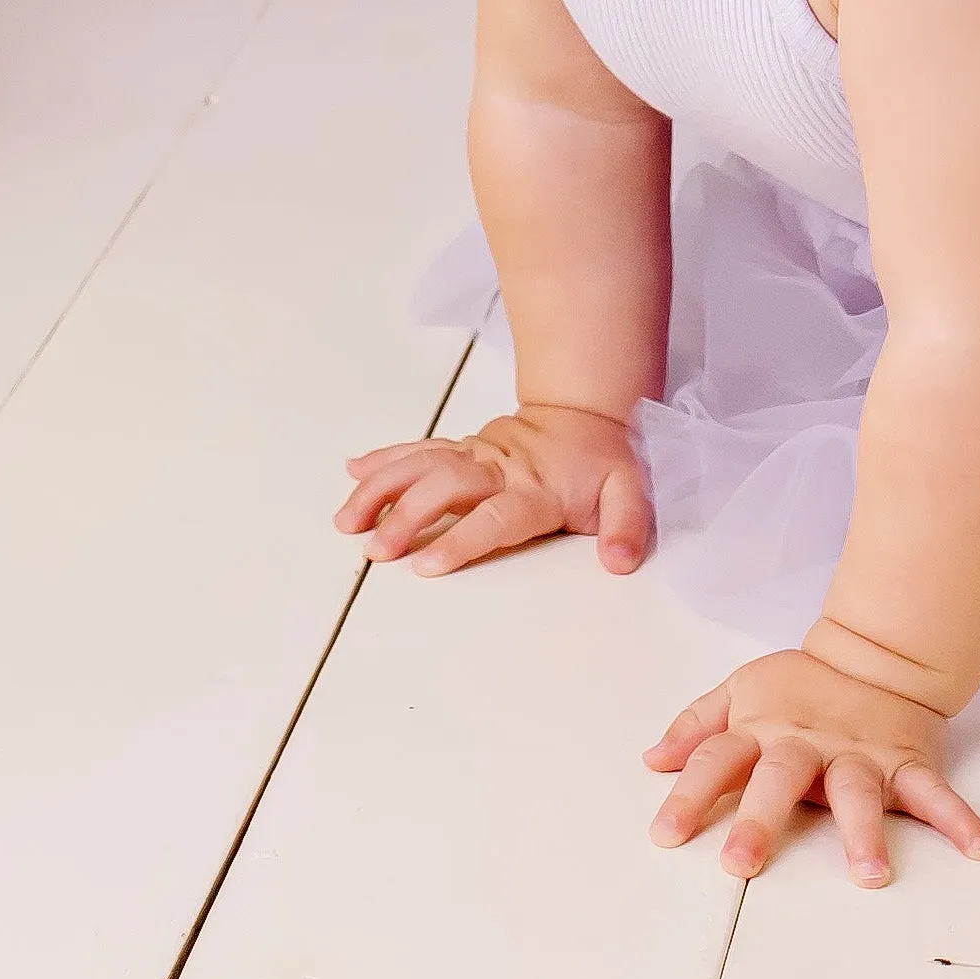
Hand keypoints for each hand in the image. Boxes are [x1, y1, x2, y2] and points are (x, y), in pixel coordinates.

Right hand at [335, 400, 651, 573]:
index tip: (425, 566)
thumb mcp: (632, 491)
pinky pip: (419, 448)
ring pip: (421, 464)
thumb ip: (628, 526)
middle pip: (445, 487)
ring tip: (347, 520)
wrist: (587, 412)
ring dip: (382, 488)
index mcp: (536, 488)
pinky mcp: (463, 447)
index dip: (460, 540)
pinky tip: (353, 471)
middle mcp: (498, 469)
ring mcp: (475, 455)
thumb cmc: (604, 461)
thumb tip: (620, 561)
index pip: (494, 516)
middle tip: (374, 549)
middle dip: (407, 517)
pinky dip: (385, 458)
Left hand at [645, 648, 979, 887]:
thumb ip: (697, 726)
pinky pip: (933, 794)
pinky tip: (979, 848)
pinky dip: (959, 820)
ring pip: (858, 792)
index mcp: (764, 729)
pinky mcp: (906, 762)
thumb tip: (652, 761)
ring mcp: (860, 754)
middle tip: (741, 865)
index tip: (664, 836)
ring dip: (863, 833)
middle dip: (760, 820)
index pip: (718, 759)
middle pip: (780, 778)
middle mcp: (808, 744)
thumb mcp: (742, 691)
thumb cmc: (802, 685)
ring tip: (870, 876)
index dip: (689, 794)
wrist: (879, 652)